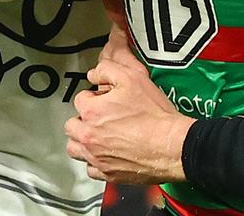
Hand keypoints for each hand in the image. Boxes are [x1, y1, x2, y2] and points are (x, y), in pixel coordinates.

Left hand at [64, 0, 189, 183]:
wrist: (171, 145)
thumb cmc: (154, 115)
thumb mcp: (132, 78)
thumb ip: (108, 70)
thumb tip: (95, 73)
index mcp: (92, 112)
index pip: (80, 99)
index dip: (94, 96)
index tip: (105, 99)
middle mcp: (89, 136)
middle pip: (72, 125)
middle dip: (83, 119)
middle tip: (100, 117)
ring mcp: (97, 157)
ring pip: (75, 148)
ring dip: (83, 141)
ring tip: (98, 135)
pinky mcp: (107, 174)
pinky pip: (90, 169)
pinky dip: (95, 162)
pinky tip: (107, 154)